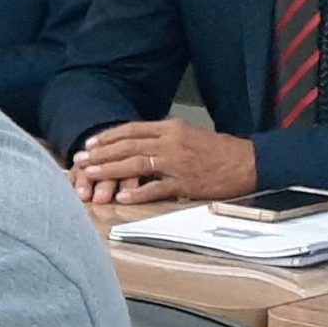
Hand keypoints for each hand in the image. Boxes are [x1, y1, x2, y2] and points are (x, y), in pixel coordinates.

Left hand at [71, 120, 258, 204]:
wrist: (248, 162)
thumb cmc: (218, 150)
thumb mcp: (188, 135)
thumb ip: (163, 138)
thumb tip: (138, 143)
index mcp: (171, 128)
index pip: (131, 129)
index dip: (108, 137)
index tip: (89, 144)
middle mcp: (171, 142)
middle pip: (128, 146)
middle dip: (100, 154)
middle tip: (79, 160)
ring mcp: (177, 163)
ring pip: (135, 164)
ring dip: (110, 170)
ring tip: (89, 175)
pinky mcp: (185, 183)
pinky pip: (156, 189)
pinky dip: (136, 194)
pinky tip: (120, 198)